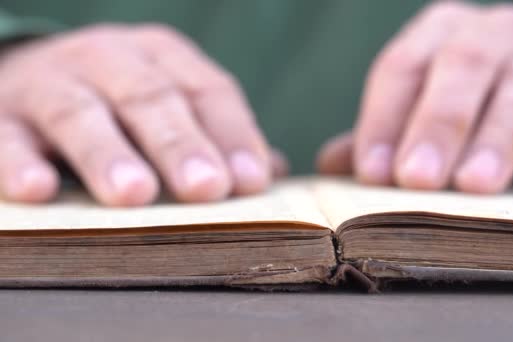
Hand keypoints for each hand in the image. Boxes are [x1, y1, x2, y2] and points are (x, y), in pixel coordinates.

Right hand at [0, 24, 286, 205]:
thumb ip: (215, 135)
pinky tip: (37, 190)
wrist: (27, 74)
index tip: (251, 182)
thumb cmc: (118, 104)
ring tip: (134, 194)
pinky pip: (5, 135)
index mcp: (162, 57)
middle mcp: (109, 60)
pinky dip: (17, 160)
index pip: (207, 91)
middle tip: (206, 188)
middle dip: (180, 145)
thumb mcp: (168, 106)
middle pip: (151, 99)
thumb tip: (272, 176)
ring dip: (108, 154)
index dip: (232, 134)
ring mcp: (51, 82)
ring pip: (80, 113)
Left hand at [318, 1, 512, 197]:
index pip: (402, 68)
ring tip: (475, 186)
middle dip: (437, 124)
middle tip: (416, 181)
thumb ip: (382, 135)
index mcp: (443, 34)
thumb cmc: (473, 106)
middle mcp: (497, 35)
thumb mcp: (424, 110)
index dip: (383, 119)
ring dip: (498, 138)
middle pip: (462, 67)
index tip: (371, 174)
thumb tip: (331, 167)